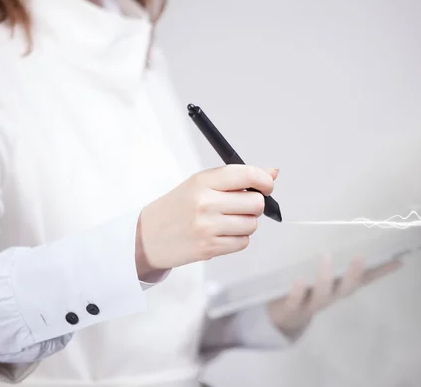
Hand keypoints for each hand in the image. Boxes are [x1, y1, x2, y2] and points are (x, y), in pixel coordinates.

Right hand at [135, 165, 278, 276]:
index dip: (265, 180)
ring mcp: (207, 227)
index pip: (247, 175)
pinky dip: (238, 239)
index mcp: (203, 181)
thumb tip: (273, 172)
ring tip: (227, 221)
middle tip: (241, 206)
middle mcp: (205, 202)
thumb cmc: (178, 207)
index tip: (267, 185)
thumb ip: (236, 178)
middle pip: (256, 203)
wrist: (147, 236)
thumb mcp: (200, 184)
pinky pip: (243, 242)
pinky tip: (221, 234)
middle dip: (255, 205)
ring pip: (252, 225)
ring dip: (246, 224)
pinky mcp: (209, 248)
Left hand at [267, 255, 401, 337]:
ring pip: (322, 293)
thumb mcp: (324, 275)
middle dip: (355, 273)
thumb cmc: (309, 288)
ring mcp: (311, 303)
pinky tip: (298, 278)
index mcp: (340, 287)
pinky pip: (295, 300)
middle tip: (361, 255)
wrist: (283, 318)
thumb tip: (358, 242)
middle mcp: (330, 296)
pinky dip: (297, 291)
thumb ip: (337, 259)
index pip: (365, 279)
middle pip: (346, 288)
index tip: (397, 259)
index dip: (381, 271)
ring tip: (326, 257)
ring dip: (325, 278)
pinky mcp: (292, 307)